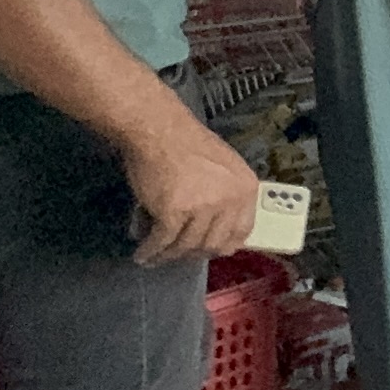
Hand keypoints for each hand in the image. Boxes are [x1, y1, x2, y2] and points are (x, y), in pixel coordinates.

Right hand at [121, 117, 258, 264]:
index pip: (242, 231)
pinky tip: (143, 255)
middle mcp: (229, 201)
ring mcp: (202, 208)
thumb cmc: (188, 145)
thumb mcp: (223, 168)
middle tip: (177, 254)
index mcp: (246, 188)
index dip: (223, 245)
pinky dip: (151, 251)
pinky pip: (163, 241)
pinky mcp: (173, 212)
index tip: (208, 251)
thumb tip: (219, 228)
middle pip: (213, 243)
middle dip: (193, 253)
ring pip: (186, 246)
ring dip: (169, 256)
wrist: (158, 131)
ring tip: (155, 258)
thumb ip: (227, 195)